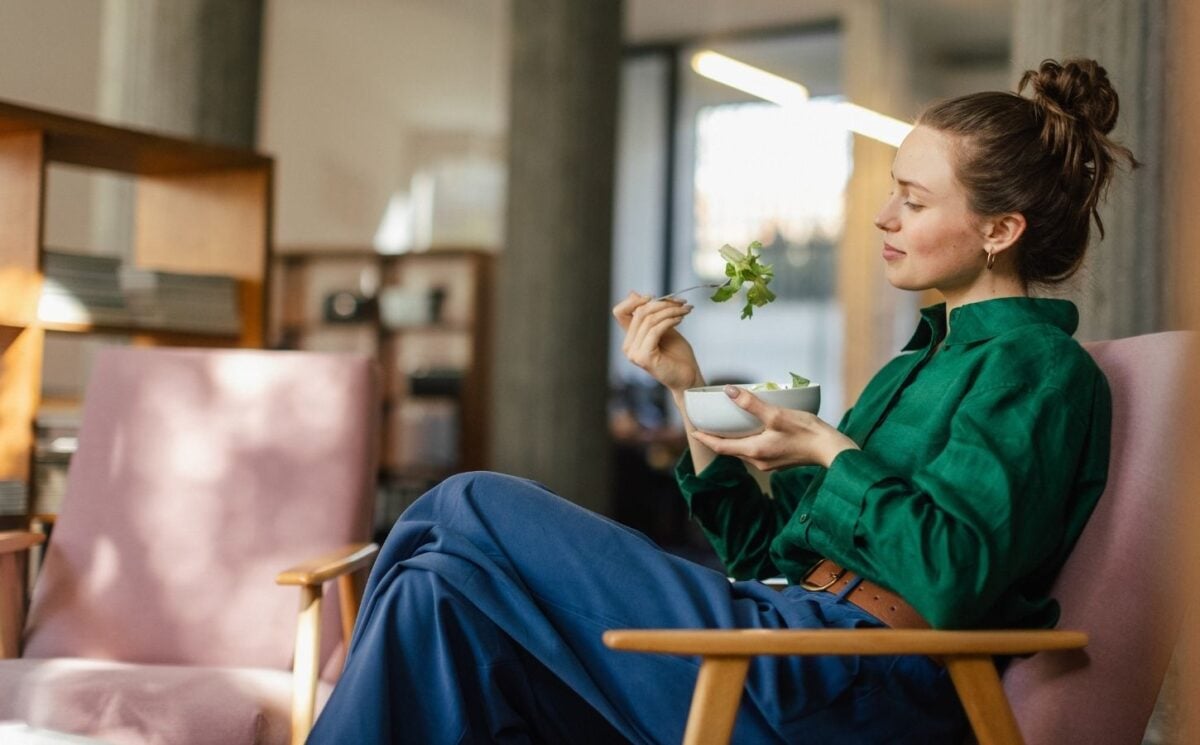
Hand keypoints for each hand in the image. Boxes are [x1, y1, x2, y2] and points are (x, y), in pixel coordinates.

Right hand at [614, 291, 702, 392]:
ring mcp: (634, 353)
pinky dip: (669, 320)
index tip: (656, 296)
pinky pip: (655, 330)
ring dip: (670, 311)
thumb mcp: (663, 328)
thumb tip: (633, 293)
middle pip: (639, 312)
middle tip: (681, 302)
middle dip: (662, 303)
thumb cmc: (677, 356)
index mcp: (630, 339)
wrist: (688, 378)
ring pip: (648, 319)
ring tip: (684, 310)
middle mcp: (628, 346)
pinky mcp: (644, 357)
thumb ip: (650, 314)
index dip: (635, 300)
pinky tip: (680, 319)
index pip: (620, 312)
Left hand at [690, 385, 858, 469]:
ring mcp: (770, 463)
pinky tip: (751, 430)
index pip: (721, 447)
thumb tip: (728, 391)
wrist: (832, 451)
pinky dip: (747, 441)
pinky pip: (756, 451)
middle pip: (730, 450)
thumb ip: (751, 404)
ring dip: (732, 440)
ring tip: (725, 427)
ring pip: (743, 451)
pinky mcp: (780, 460)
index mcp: (754, 451)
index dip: (705, 439)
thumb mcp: (777, 414)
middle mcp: (759, 461)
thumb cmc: (807, 432)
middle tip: (705, 426)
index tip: (693, 432)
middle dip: (716, 439)